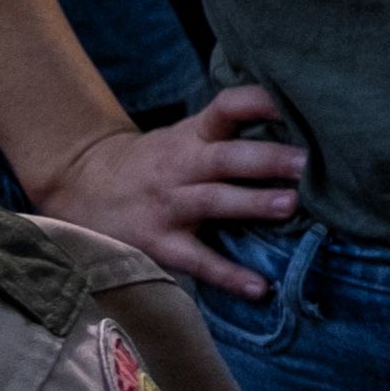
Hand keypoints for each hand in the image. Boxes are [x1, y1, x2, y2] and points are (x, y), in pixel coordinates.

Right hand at [38, 89, 305, 295]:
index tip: (291, 103)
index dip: (257, 102)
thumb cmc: (155, 162)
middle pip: (225, 158)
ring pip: (213, 201)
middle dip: (266, 159)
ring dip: (251, 203)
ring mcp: (169, 206)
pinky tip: (260, 287)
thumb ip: (230, 134)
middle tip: (306, 163)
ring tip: (291, 206)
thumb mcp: (185, 137)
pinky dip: (228, 275)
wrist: (82, 188)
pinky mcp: (160, 244)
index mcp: (192, 136)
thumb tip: (301, 132)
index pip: (225, 108)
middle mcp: (181, 167)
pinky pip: (197, 260)